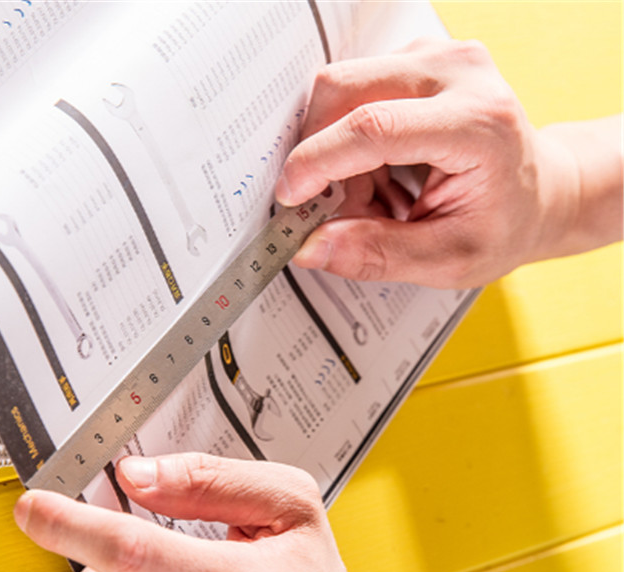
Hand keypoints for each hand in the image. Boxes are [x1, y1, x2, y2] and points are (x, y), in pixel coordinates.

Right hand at [276, 38, 620, 288]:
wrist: (537, 193)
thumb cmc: (502, 226)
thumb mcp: (448, 260)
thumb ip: (378, 254)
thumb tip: (310, 246)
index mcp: (478, 123)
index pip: (375, 128)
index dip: (318, 161)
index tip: (288, 197)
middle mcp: (458, 72)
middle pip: (343, 89)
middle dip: (318, 153)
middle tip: (337, 205)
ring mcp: (436, 57)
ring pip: (340, 90)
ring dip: (334, 149)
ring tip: (372, 193)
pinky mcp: (417, 59)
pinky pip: (352, 91)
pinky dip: (347, 139)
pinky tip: (378, 170)